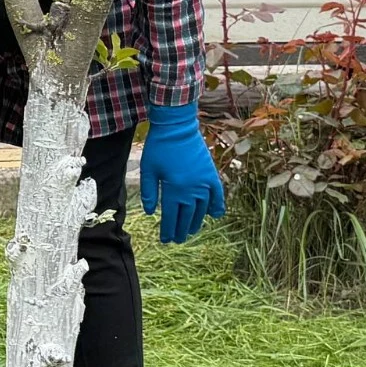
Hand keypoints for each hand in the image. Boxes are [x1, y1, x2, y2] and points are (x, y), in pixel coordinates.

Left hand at [138, 102, 224, 245]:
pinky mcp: (211, 174)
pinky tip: (215, 215)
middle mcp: (190, 189)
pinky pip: (217, 194)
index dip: (168, 229)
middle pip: (186, 216)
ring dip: (196, 222)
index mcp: (173, 189)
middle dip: (181, 229)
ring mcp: (203, 182)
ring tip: (190, 231)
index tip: (165, 240)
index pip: (170, 216)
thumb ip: (148, 192)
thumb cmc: (159, 147)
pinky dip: (217, 205)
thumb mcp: (148, 169)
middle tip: (177, 239)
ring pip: (201, 209)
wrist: (177, 126)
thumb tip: (150, 213)